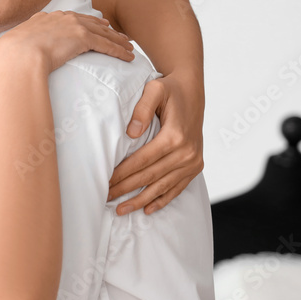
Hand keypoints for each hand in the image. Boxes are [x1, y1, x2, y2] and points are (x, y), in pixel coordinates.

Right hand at [0, 11, 134, 72]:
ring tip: (130, 48)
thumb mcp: (15, 46)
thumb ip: (23, 47)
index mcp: (46, 18)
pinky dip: (119, 51)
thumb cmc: (11, 56)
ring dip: (118, 41)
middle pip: (92, 23)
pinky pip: (107, 45)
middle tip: (119, 35)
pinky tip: (128, 56)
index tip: (97, 26)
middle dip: (107, 30)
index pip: (72, 18)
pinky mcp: (83, 38)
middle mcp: (62, 18)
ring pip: (103, 33)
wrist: (17, 55)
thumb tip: (15, 58)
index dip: (87, 22)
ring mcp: (73, 26)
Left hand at [107, 73, 204, 213]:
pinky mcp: (196, 165)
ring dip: (141, 200)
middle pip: (150, 176)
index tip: (104, 182)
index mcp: (175, 136)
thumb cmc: (170, 89)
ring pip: (162, 186)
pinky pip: (178, 187)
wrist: (192, 91)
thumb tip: (131, 133)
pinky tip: (147, 209)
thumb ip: (142, 108)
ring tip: (121, 210)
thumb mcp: (155, 89)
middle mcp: (187, 152)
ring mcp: (193, 161)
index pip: (142, 161)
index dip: (122, 173)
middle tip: (105, 199)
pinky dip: (163, 200)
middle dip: (125, 189)